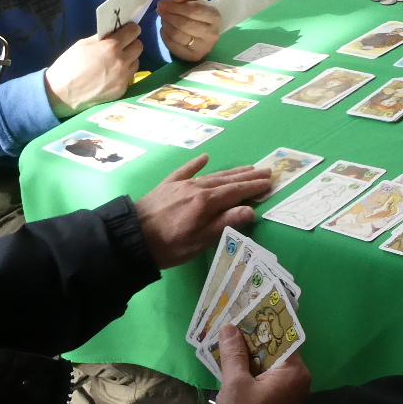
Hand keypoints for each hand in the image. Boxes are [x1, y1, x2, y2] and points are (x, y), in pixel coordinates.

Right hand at [45, 23, 141, 116]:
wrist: (63, 94)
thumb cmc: (69, 66)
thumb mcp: (82, 45)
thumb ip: (100, 38)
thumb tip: (112, 34)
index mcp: (111, 46)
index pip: (133, 32)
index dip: (131, 29)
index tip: (129, 29)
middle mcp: (122, 61)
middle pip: (139, 47)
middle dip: (131, 44)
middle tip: (122, 46)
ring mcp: (124, 77)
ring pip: (136, 62)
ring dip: (129, 59)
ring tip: (116, 62)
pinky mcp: (122, 89)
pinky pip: (128, 76)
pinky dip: (123, 73)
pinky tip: (111, 75)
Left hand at [133, 155, 274, 267]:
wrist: (132, 237)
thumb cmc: (169, 245)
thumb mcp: (200, 241)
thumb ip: (225, 224)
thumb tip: (250, 210)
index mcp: (206, 202)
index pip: (236, 192)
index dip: (254, 187)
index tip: (270, 182)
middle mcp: (196, 188)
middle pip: (227, 180)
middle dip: (248, 176)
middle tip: (267, 170)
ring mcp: (181, 185)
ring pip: (211, 175)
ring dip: (231, 171)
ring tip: (247, 167)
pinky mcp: (167, 185)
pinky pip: (185, 170)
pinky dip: (196, 164)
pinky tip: (205, 158)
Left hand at [155, 0, 222, 61]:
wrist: (200, 33)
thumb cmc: (196, 14)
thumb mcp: (191, 0)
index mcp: (214, 16)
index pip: (194, 10)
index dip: (176, 6)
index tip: (162, 3)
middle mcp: (212, 33)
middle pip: (185, 24)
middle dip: (169, 16)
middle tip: (159, 10)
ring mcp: (204, 47)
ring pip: (178, 35)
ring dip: (166, 25)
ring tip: (163, 19)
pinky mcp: (194, 57)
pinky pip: (174, 46)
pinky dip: (166, 36)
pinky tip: (165, 29)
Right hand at [213, 326, 309, 403]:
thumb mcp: (235, 383)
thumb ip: (234, 354)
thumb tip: (230, 328)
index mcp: (294, 372)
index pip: (283, 337)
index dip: (263, 324)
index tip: (247, 311)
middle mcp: (299, 381)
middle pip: (277, 351)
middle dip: (255, 339)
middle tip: (233, 324)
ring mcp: (291, 396)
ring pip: (271, 366)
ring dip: (252, 356)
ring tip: (230, 341)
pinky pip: (269, 381)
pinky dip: (254, 372)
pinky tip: (235, 365)